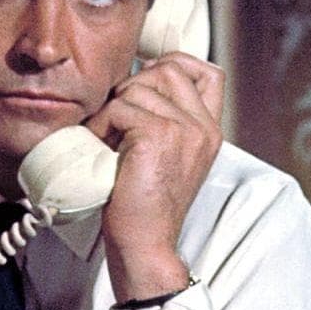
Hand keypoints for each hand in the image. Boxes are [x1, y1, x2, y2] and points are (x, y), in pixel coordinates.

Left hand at [83, 51, 224, 301]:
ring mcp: (185, 129)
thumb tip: (134, 85)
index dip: (174, 65)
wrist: (145, 244)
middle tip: (116, 122)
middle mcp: (203, 127)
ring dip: (112, 109)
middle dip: (133, 86)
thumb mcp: (165, 158)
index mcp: (209, 131)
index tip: (144, 86)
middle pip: (168, 69)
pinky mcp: (159, 136)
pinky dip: (102, 126)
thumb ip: (164, 123)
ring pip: (138, 87)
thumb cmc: (144, 206)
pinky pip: (120, 108)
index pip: (208, 72)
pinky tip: (101, 150)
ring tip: (107, 140)